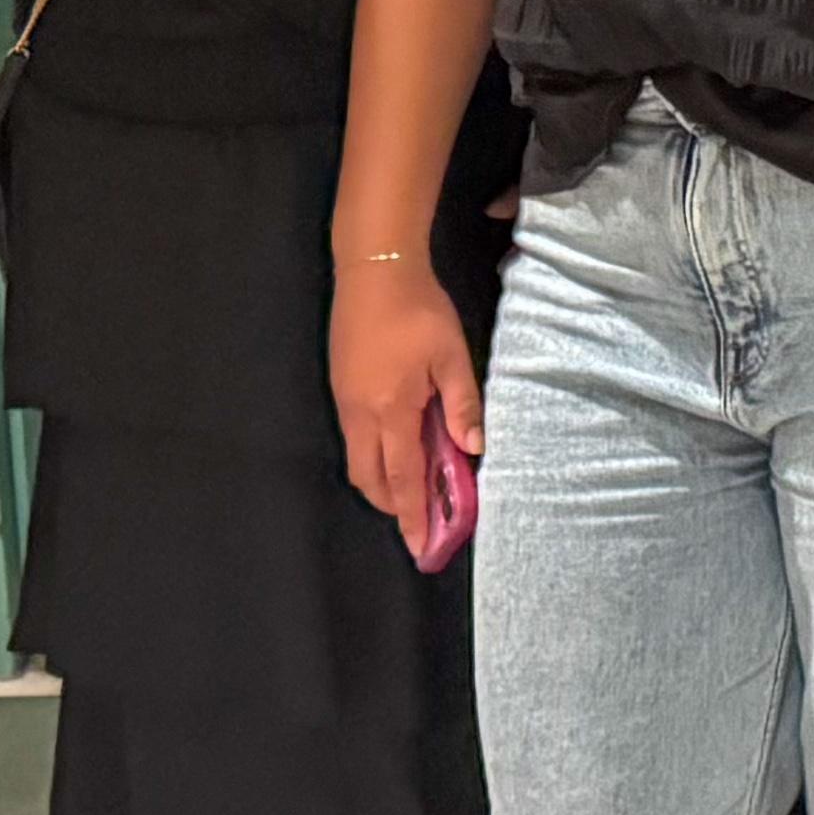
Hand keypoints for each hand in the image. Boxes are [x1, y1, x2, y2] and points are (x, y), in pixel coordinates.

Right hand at [332, 259, 481, 548]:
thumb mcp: (451, 355)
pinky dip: (374, 456)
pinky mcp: (340, 387)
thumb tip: (472, 449)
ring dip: (382, 482)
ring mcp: (345, 401)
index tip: (422, 545)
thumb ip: (462, 405)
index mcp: (390, 410)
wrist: (374, 269)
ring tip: (412, 489)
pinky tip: (397, 448)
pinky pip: (355, 438)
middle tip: (422, 519)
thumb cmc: (418, 310)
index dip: (413, 515)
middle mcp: (360, 414)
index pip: (402, 478)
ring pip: (359, 460)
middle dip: (394, 505)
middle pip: (371, 479)